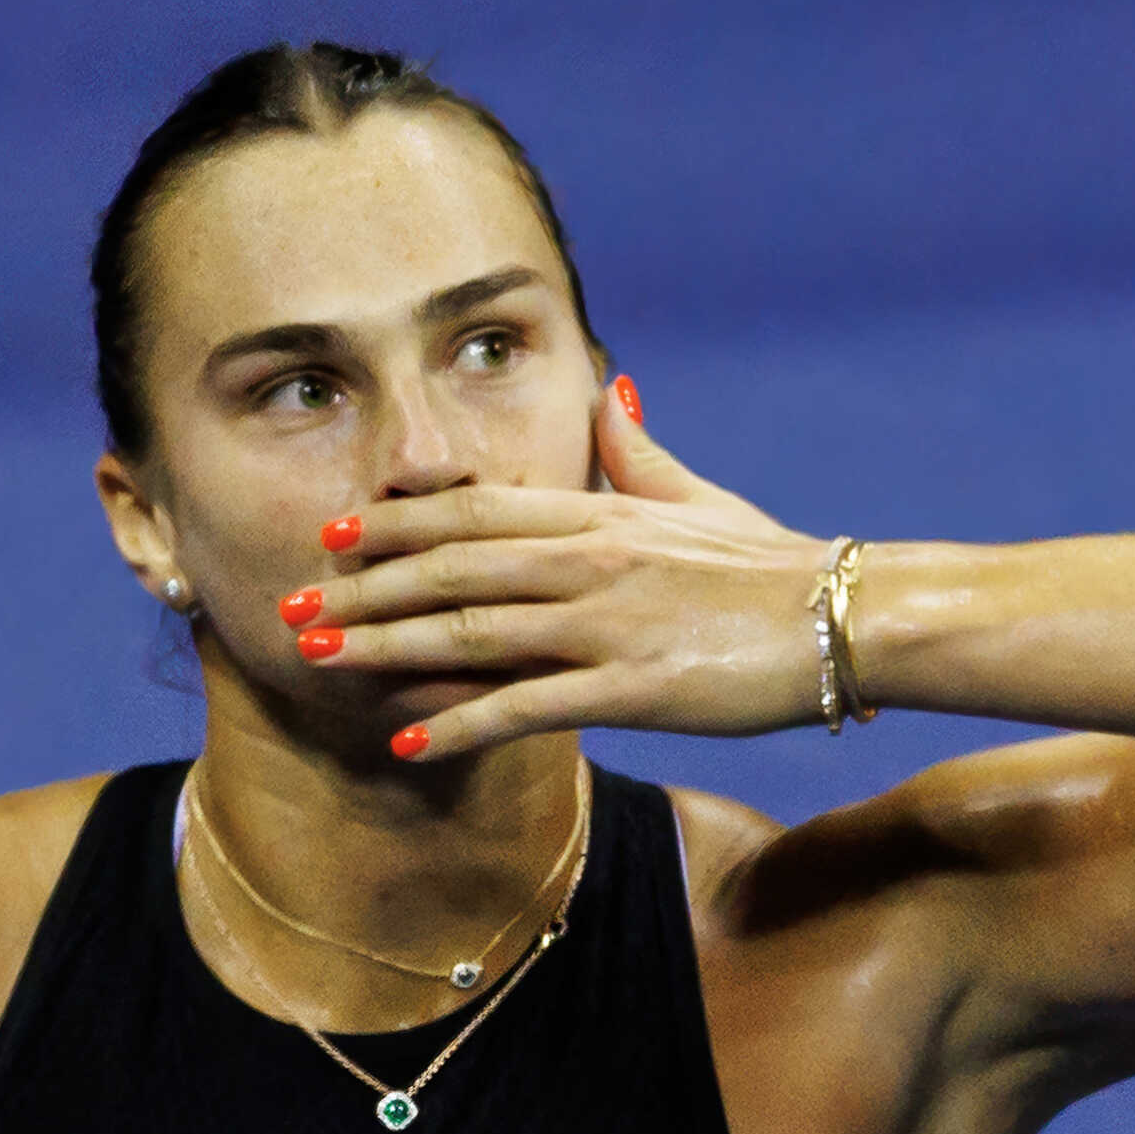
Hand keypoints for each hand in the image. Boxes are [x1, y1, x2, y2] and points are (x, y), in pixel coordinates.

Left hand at [283, 378, 837, 759]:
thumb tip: (608, 390)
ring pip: (470, 631)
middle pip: (450, 569)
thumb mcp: (696, 497)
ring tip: (320, 659)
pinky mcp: (629, 687)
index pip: (473, 510)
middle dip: (363, 587)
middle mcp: (587, 561)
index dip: (396, 521)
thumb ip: (636, 452)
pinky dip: (460, 725)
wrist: (845, 616)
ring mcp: (604, 624)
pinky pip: (525, 707)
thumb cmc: (772, 563)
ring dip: (386, 647)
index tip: (334, 533)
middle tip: (289, 602)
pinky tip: (406, 743)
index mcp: (598, 514)